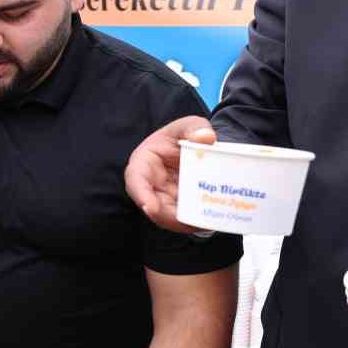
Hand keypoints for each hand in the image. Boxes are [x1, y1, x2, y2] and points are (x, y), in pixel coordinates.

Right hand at [124, 117, 217, 233]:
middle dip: (170, 217)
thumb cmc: (182, 136)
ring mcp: (163, 200)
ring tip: (205, 222)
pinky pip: (184, 219)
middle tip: (190, 222)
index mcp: (143, 164)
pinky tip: (211, 220)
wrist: (193, 149)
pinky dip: (195, 221)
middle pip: (154, 208)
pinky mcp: (177, 209)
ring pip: (170, 218)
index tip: (151, 207)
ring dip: (185, 222)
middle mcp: (150, 187)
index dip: (142, 195)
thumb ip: (195, 127)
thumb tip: (206, 138)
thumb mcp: (187, 125)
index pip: (136, 181)